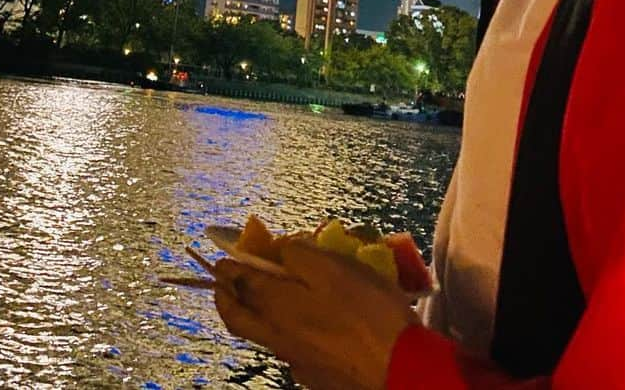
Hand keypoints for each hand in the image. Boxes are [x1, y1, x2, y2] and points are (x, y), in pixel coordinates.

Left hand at [213, 239, 417, 389]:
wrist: (400, 371)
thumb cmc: (367, 312)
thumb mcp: (333, 268)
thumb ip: (298, 254)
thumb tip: (278, 249)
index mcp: (277, 306)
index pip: (238, 282)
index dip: (230, 263)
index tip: (227, 253)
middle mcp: (277, 336)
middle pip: (236, 317)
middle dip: (224, 295)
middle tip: (225, 280)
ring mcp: (295, 360)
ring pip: (261, 334)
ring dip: (254, 312)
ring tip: (266, 294)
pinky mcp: (314, 375)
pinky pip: (288, 347)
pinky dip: (283, 329)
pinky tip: (305, 321)